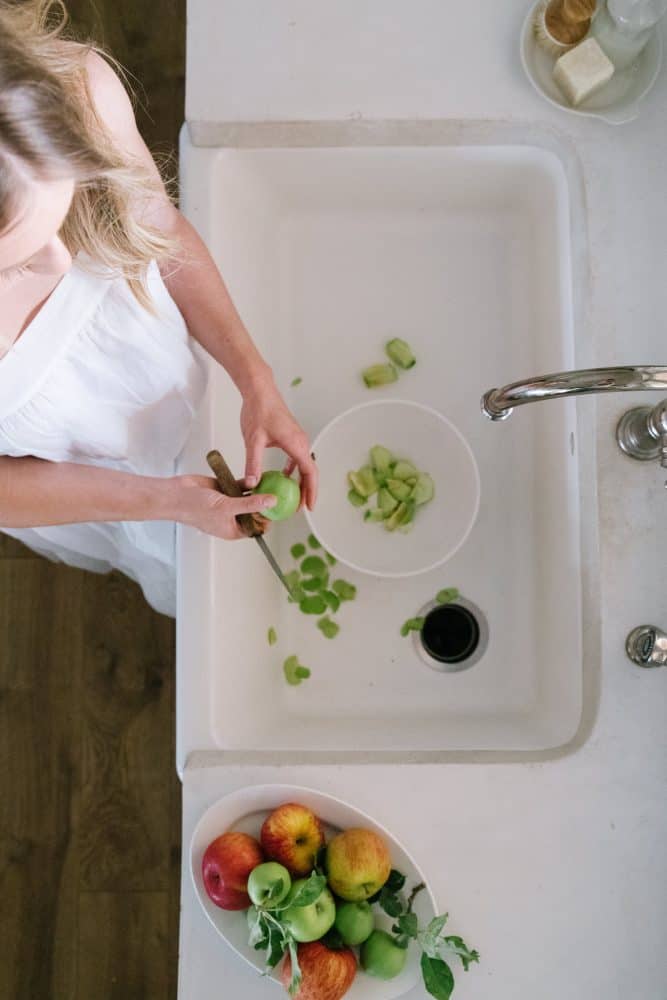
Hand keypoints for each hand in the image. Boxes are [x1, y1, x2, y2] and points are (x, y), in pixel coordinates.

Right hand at [173, 475, 275, 539]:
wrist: (176, 493)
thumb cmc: (194, 508)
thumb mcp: (226, 508)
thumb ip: (250, 504)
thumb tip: (271, 502)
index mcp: (233, 529)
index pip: (257, 527)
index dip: (269, 519)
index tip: (280, 508)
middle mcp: (232, 517)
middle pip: (255, 511)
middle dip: (266, 503)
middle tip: (280, 493)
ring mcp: (229, 502)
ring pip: (249, 496)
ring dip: (257, 490)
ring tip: (271, 483)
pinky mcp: (225, 488)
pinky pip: (240, 485)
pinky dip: (247, 481)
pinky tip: (256, 476)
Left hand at [239, 371, 317, 509]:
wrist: (260, 390)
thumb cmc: (258, 410)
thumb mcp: (253, 440)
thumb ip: (253, 463)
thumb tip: (252, 484)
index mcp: (296, 444)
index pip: (309, 473)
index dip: (310, 491)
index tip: (308, 507)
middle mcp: (301, 442)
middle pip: (310, 472)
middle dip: (307, 491)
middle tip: (300, 508)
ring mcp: (298, 438)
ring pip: (304, 465)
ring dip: (301, 482)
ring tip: (293, 497)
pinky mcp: (291, 436)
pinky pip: (297, 457)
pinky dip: (293, 470)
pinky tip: (284, 477)